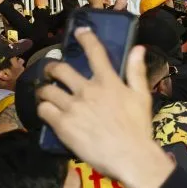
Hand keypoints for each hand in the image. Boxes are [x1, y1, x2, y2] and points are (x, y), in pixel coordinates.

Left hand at [36, 30, 170, 187]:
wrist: (129, 155)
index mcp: (108, 81)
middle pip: (60, 69)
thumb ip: (137, 71)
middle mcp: (88, 90)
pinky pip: (44, 110)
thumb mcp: (142, 96)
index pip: (95, 52)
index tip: (79, 31)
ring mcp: (73, 107)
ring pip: (47, 90)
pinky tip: (48, 112)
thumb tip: (138, 48)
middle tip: (51, 72)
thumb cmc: (139, 127)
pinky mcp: (62, 125)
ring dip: (44, 90)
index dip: (85, 38)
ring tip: (45, 94)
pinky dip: (44, 109)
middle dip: (52, 67)